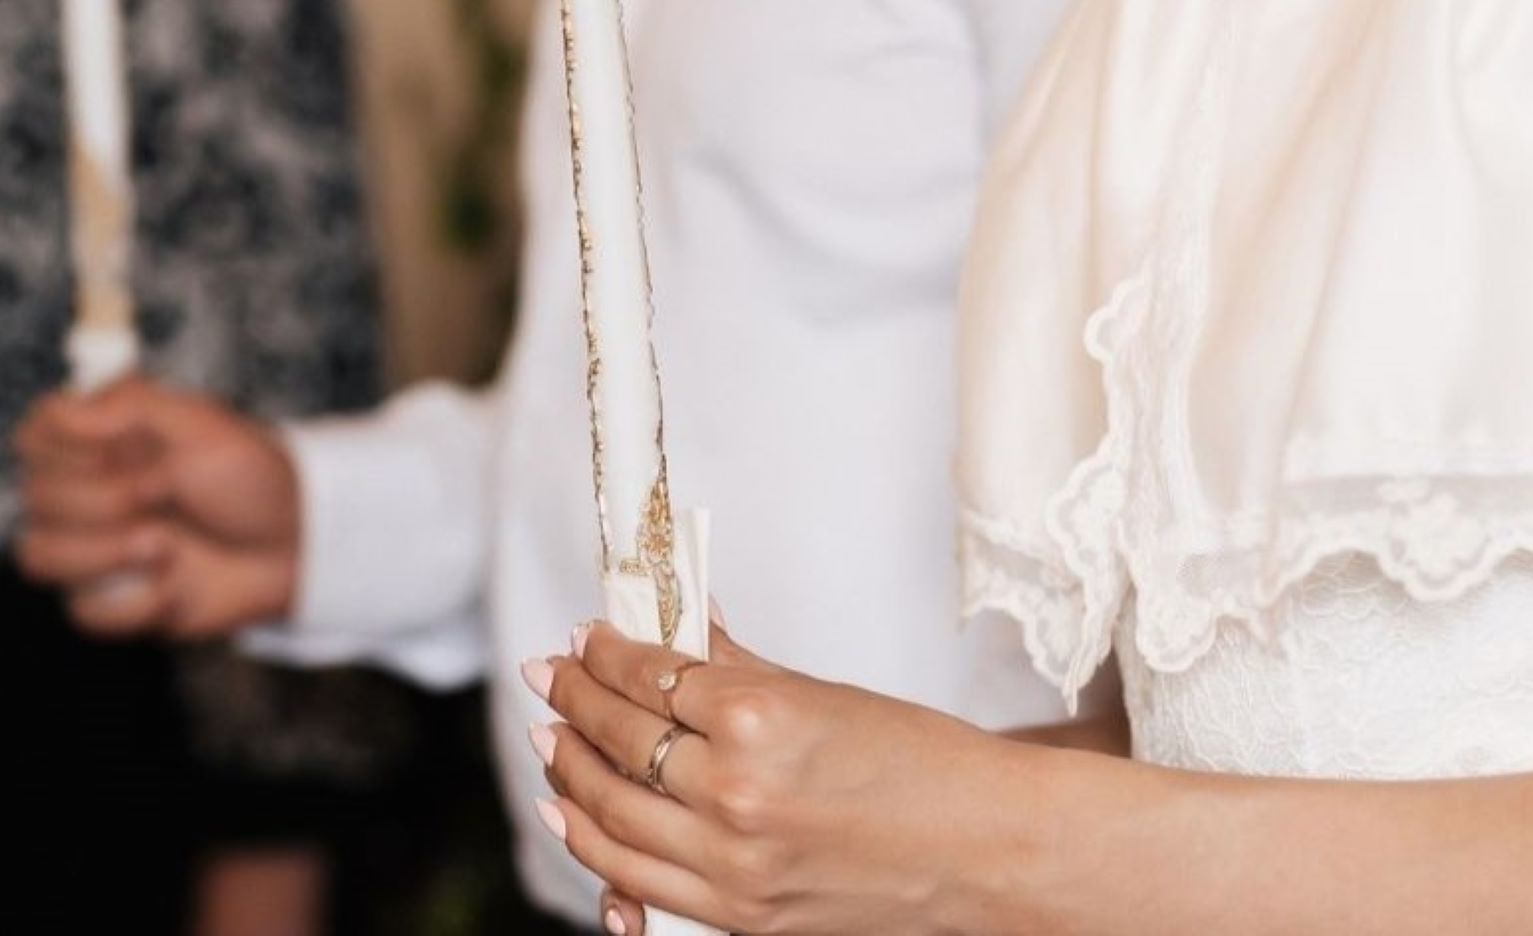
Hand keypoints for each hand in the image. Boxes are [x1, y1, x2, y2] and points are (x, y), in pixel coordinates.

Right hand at [12, 377, 302, 636]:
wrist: (295, 545)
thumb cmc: (249, 476)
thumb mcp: (200, 423)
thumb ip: (128, 404)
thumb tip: (59, 411)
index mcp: (98, 440)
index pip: (33, 435)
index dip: (72, 446)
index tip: (123, 448)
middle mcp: (84, 492)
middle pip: (35, 497)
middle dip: (102, 499)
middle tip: (162, 494)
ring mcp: (94, 548)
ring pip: (39, 556)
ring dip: (101, 553)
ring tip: (163, 546)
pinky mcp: (113, 600)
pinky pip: (82, 612)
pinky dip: (132, 603)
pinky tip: (174, 587)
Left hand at [529, 621, 1028, 935]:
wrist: (985, 850)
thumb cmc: (923, 765)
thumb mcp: (821, 695)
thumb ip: (735, 665)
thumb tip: (675, 626)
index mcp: (759, 720)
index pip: (649, 675)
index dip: (605, 652)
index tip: (584, 636)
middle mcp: (735, 793)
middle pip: (620, 741)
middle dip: (573, 702)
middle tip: (548, 674)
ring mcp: (733, 864)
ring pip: (612, 817)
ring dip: (568, 773)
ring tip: (550, 739)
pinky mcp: (741, 916)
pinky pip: (639, 882)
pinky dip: (594, 848)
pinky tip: (569, 817)